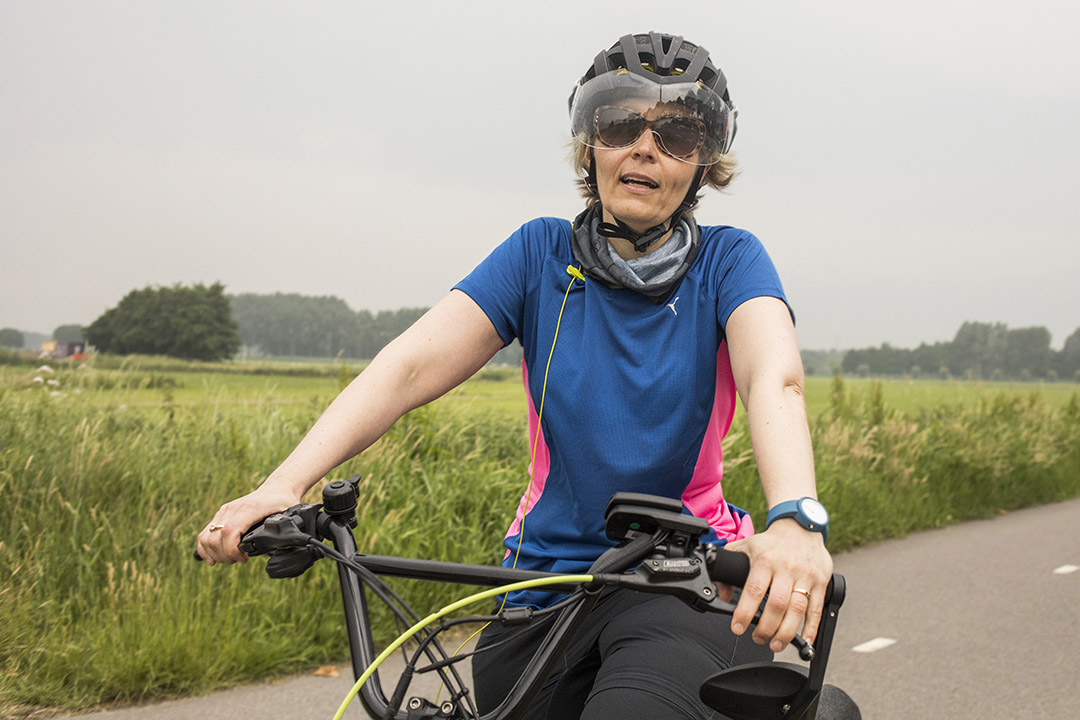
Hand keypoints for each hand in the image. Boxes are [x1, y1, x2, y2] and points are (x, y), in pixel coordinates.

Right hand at [196, 484, 303, 564]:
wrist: (276, 489)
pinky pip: (204, 534)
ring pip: (206, 537)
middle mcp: (232, 509)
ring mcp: (224, 511)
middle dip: (225, 556)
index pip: (230, 531)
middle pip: (215, 538)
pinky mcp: (220, 515)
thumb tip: (285, 546)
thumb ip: (286, 529)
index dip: (232, 550)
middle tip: (239, 560)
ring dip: (215, 554)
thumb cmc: (284, 503)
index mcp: (249, 508)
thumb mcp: (289, 515)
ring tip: (231, 559)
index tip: (244, 559)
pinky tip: (214, 558)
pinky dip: (205, 549)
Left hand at [722, 519, 832, 651]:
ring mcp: (806, 576)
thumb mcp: (745, 547)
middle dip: (766, 628)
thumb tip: (722, 594)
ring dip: (786, 633)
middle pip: (777, 604)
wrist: (801, 527)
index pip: (754, 590)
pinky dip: (811, 629)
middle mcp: (786, 568)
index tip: (737, 627)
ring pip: (797, 610)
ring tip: (776, 644)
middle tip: (758, 639)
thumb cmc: (771, 542)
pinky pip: (816, 609)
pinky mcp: (821, 581)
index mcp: (765, 560)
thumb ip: (728, 567)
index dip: (744, 611)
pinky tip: (805, 642)